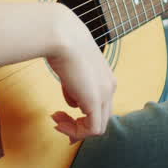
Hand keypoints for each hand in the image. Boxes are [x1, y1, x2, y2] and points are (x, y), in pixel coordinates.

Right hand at [45, 5, 116, 143]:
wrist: (62, 35)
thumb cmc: (62, 46)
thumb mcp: (70, 69)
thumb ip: (74, 88)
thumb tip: (73, 104)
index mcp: (106, 77)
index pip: (100, 106)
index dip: (82, 116)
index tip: (61, 115)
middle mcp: (110, 86)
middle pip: (100, 118)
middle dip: (79, 126)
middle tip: (57, 123)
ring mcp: (105, 94)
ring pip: (97, 127)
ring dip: (75, 130)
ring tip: (57, 122)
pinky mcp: (96, 100)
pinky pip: (93, 130)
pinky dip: (76, 132)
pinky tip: (60, 123)